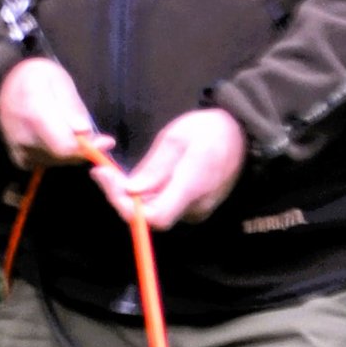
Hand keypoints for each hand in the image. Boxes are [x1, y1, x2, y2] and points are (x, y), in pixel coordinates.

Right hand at [0, 55, 109, 166]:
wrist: (3, 84)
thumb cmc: (35, 77)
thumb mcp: (57, 78)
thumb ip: (70, 103)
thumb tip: (83, 131)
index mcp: (33, 113)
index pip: (64, 146)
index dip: (88, 148)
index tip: (107, 141)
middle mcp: (23, 137)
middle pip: (64, 157)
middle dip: (83, 149)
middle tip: (96, 137)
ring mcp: (19, 150)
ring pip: (57, 162)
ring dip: (72, 152)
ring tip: (74, 132)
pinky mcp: (19, 159)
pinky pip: (47, 163)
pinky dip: (58, 155)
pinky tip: (59, 139)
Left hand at [112, 105, 246, 227]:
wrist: (242, 135)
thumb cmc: (210, 130)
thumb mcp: (177, 138)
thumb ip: (154, 167)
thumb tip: (131, 190)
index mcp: (192, 186)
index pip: (155, 217)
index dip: (126, 204)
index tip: (105, 178)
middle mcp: (194, 206)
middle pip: (150, 216)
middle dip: (121, 197)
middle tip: (102, 172)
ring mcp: (196, 210)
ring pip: (154, 212)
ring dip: (130, 196)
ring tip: (113, 171)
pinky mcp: (193, 207)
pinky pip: (163, 206)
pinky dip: (145, 195)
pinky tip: (136, 178)